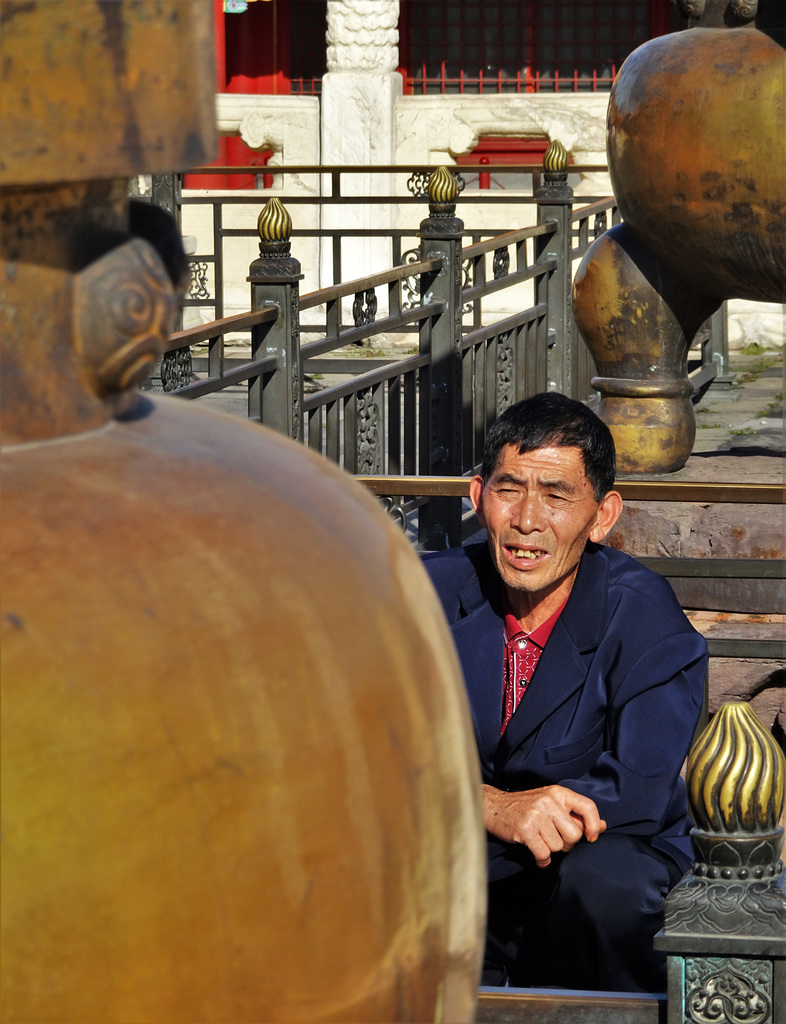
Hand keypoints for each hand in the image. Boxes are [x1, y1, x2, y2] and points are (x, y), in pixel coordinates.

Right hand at [482, 784, 606, 867]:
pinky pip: (544, 855)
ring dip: (551, 850)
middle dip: (567, 843)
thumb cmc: (526, 806)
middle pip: (574, 834)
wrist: (494, 806)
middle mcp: (549, 801)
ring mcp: (536, 815)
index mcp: (558, 793)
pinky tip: (537, 854)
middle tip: (554, 839)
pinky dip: (542, 860)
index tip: (591, 836)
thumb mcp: (552, 803)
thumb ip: (576, 814)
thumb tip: (603, 826)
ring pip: (558, 847)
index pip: (588, 807)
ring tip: (540, 840)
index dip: (594, 825)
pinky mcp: (525, 830)